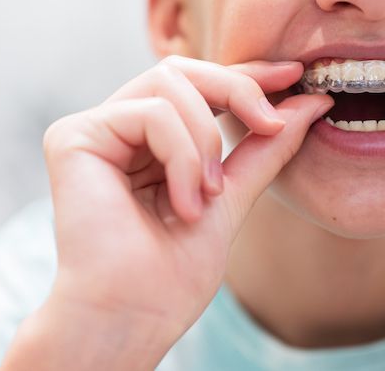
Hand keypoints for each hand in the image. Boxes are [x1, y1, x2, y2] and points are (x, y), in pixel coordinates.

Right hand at [37, 56, 331, 360]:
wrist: (134, 316)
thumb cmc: (171, 276)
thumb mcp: (233, 198)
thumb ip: (264, 148)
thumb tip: (311, 102)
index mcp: (147, 142)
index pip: (197, 86)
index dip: (245, 75)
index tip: (296, 76)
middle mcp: (115, 129)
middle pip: (181, 69)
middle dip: (236, 89)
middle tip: (270, 125)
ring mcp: (92, 130)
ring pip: (169, 82)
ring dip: (205, 140)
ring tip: (208, 196)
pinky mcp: (73, 137)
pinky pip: (150, 112)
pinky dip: (181, 155)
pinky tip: (183, 202)